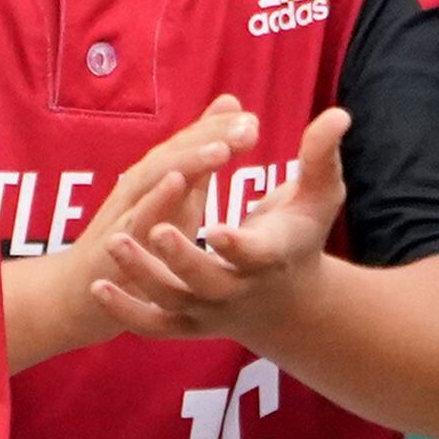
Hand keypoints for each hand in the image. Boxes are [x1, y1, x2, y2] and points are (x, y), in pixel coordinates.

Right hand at [48, 96, 255, 350]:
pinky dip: (154, 199)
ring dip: (188, 161)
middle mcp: (139, 185)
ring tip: (221, 150)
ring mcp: (124, 211)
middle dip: (211, 137)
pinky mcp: (113, 244)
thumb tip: (232, 114)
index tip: (255, 122)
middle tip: (249, 128)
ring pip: (155, 178)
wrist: (77, 292)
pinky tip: (177, 184)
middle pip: (176, 152)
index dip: (221, 131)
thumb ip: (201, 161)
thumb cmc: (137, 242)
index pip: (190, 143)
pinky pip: (134, 219)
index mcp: (157, 175)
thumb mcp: (176, 199)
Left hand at [93, 108, 351, 346]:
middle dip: (182, 259)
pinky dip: (127, 312)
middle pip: (208, 283)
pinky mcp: (189, 324)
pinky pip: (154, 325)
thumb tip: (339, 114)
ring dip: (142, 277)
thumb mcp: (319, 196)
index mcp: (271, 258)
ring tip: (114, 243)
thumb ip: (321, 155)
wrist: (289, 303)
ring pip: (173, 303)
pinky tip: (99, 287)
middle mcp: (239, 291)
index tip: (218, 229)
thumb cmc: (303, 236)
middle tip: (157, 230)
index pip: (254, 256)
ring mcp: (211, 312)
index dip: (237, 245)